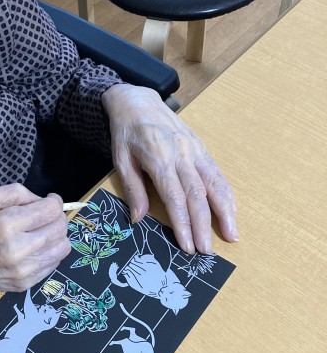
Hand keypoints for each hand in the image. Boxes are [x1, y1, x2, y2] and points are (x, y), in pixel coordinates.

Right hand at [0, 184, 71, 311]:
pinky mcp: (24, 284)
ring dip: (55, 236)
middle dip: (56, 217)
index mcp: (4, 225)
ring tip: (40, 231)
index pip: (50, 210)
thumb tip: (41, 199)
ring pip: (62, 248)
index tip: (48, 200)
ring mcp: (22, 271)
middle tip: (43, 215)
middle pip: (60, 229)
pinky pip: (53, 265)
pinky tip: (33, 247)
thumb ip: (14, 193)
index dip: (53, 201)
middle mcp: (17, 250)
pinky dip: (48, 253)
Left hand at [101, 84, 237, 253]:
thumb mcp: (120, 159)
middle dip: (204, 225)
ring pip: (214, 184)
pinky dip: (227, 194)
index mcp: (159, 158)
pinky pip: (217, 173)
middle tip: (207, 251)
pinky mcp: (201, 148)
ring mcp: (195, 151)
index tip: (187, 245)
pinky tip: (232, 211)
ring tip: (232, 235)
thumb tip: (138, 218)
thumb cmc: (126, 132)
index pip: (175, 196)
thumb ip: (132, 188)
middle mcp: (182, 155)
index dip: (183, 223)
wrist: (138, 101)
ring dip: (225, 211)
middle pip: (197, 195)